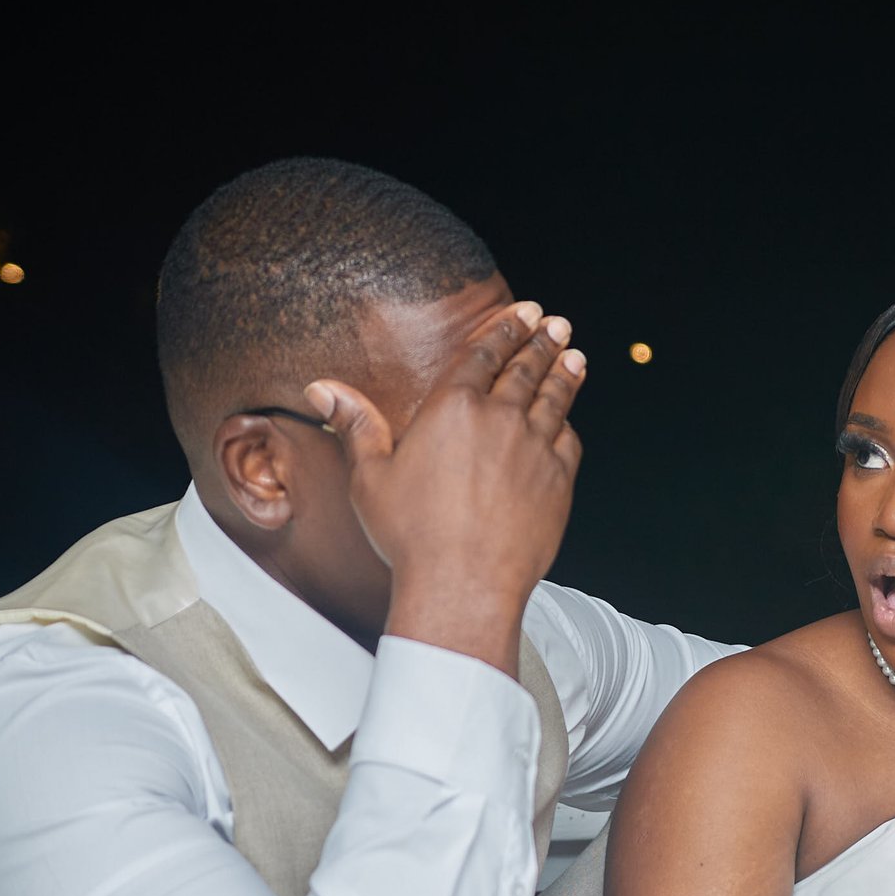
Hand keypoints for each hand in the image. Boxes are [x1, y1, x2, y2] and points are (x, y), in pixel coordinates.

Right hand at [307, 301, 587, 675]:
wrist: (464, 584)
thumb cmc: (411, 535)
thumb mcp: (371, 477)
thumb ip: (356, 425)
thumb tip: (322, 389)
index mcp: (453, 408)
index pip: (484, 354)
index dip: (504, 330)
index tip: (522, 312)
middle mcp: (500, 419)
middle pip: (525, 369)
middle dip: (540, 342)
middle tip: (555, 323)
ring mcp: (535, 449)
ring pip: (554, 399)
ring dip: (563, 373)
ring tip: (572, 356)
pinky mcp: (558, 481)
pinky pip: (568, 442)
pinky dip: (567, 426)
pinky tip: (567, 421)